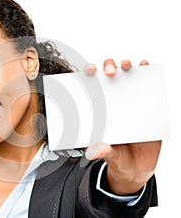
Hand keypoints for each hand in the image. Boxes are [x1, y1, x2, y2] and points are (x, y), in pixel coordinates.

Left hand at [83, 59, 160, 194]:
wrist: (138, 167)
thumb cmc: (119, 159)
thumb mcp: (111, 156)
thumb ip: (104, 152)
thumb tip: (95, 150)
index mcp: (99, 112)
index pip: (90, 90)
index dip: (87, 78)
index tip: (88, 73)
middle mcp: (112, 103)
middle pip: (107, 77)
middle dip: (107, 67)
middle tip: (109, 72)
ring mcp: (129, 101)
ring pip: (126, 76)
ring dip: (126, 65)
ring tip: (127, 66)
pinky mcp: (146, 104)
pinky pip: (146, 84)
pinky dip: (145, 72)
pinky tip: (145, 67)